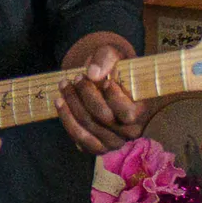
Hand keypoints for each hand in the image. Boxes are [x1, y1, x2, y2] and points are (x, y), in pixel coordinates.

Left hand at [56, 32, 148, 153]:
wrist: (105, 82)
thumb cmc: (113, 69)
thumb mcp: (113, 56)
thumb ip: (106, 59)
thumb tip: (93, 74)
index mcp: (141, 112)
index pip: (127, 113)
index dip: (113, 97)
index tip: (104, 81)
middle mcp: (130, 132)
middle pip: (103, 118)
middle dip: (85, 94)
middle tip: (77, 77)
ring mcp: (114, 142)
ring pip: (88, 127)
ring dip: (71, 105)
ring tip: (63, 85)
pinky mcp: (97, 146)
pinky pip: (79, 139)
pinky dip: (67, 120)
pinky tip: (60, 102)